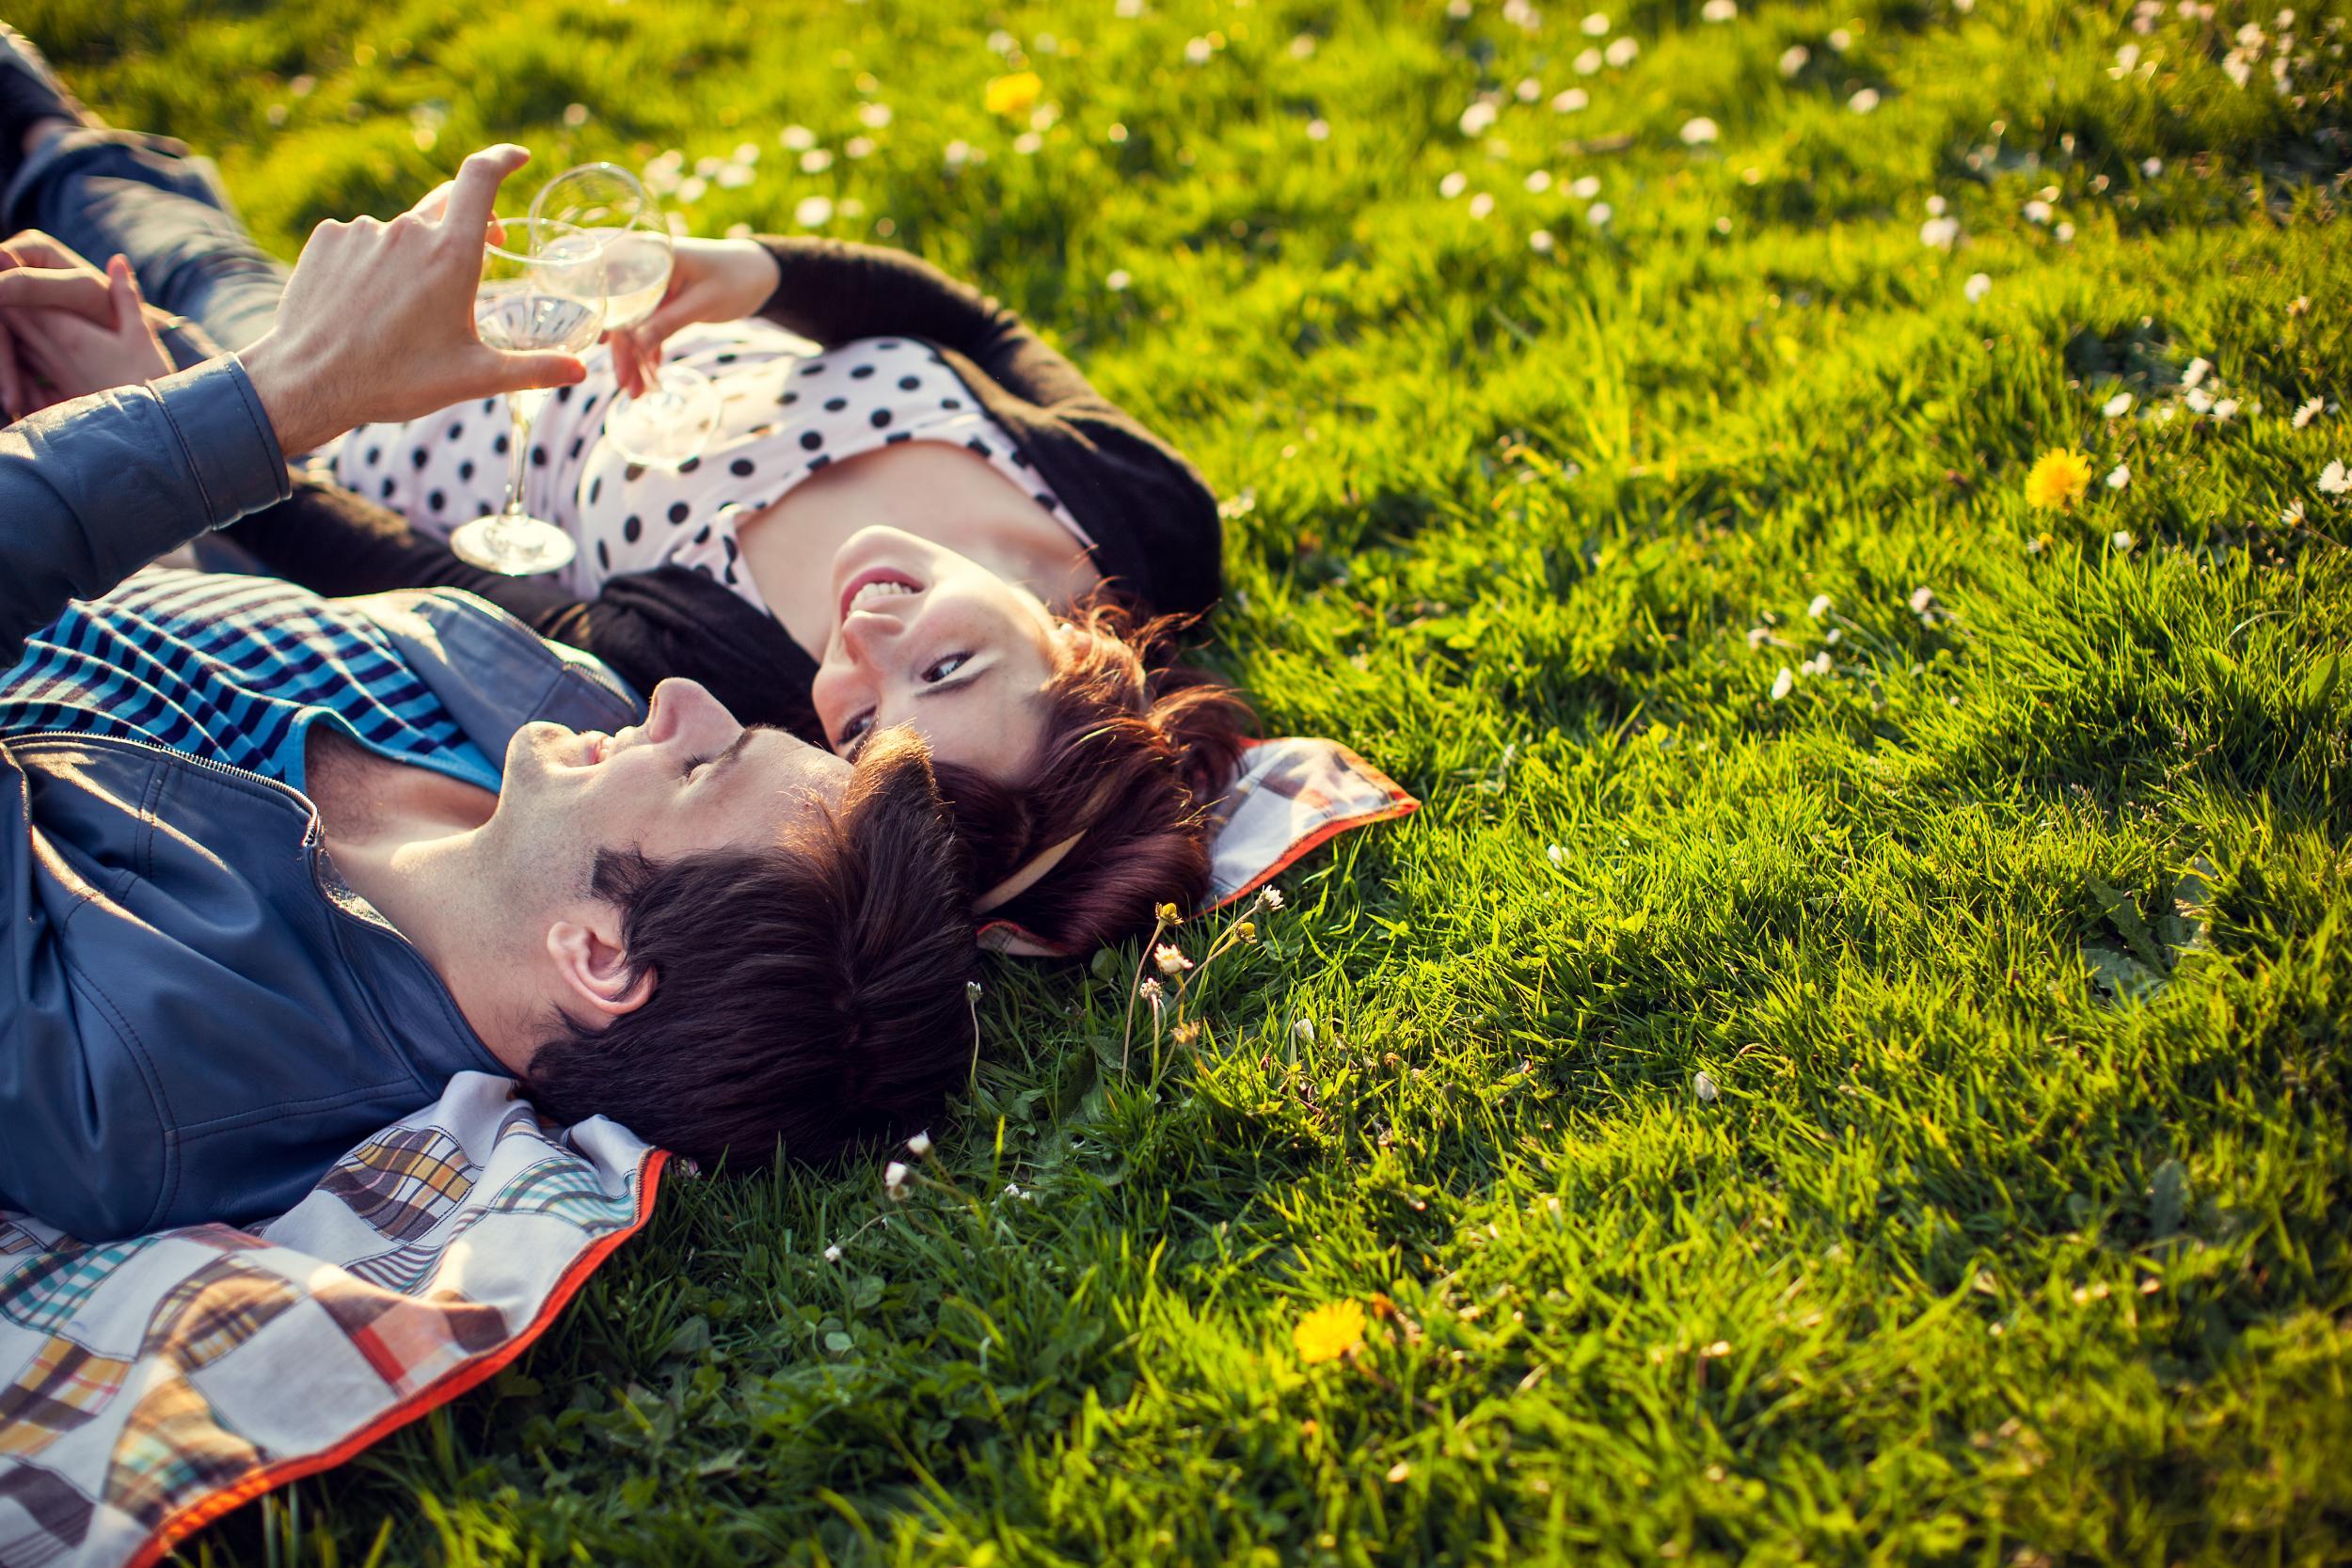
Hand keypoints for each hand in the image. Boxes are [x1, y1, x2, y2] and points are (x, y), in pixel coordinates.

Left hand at [0, 252, 171, 414]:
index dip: (9, 276)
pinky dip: (13, 351)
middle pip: (8, 315)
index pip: (20, 295)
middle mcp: (47, 351)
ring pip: (10, 338)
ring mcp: (46, 371)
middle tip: (6, 271)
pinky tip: (18, 346)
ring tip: (11, 304)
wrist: (147, 431)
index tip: (7, 257)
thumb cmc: (148, 380)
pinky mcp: (50, 387)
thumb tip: (117, 261)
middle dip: (6, 297)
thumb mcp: (141, 334)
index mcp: (65, 332)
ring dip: (7, 322)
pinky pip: (20, 362)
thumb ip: (125, 296)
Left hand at [238, 144, 586, 457]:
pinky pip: (361, 238)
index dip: (502, 159)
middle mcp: (408, 231)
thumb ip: (533, 368)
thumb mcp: (474, 378)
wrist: (310, 382)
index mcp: (452, 255)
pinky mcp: (327, 239)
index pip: (481, 179)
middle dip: (466, 224)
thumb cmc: (398, 380)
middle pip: (445, 205)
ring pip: (401, 231)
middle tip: (476, 258)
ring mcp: (363, 231)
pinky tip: (365, 301)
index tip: (517, 157)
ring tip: (403, 309)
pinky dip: (371, 261)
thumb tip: (581, 371)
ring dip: (412, 255)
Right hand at [608, 237, 778, 397]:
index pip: (617, 289)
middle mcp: (646, 270)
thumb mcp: (703, 303)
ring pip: (636, 326)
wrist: (762, 274)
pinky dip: (650, 352)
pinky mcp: (664, 303)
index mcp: (651, 257)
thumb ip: (668, 321)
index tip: (599, 346)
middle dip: (624, 350)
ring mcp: (654, 288)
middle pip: (624, 313)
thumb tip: (634, 346)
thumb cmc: (737, 279)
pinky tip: (648, 376)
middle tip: (624, 383)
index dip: (606, 319)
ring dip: (635, 358)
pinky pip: (650, 329)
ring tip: (635, 391)